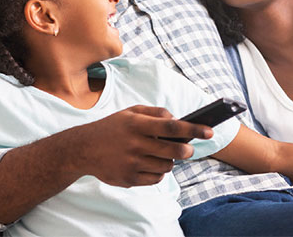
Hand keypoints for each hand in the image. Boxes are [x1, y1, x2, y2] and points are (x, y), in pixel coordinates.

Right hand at [71, 105, 212, 186]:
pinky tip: (150, 164)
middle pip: (174, 151)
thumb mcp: (131, 112)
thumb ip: (156, 112)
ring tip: (160, 154)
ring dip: (170, 161)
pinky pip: (156, 178)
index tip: (210, 131)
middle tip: (188, 149)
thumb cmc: (112, 127)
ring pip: (167, 166)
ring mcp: (132, 164)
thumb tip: (178, 119)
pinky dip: (158, 172)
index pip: (172, 127)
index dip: (193, 129)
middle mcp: (135, 144)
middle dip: (187, 150)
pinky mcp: (129, 179)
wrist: (82, 149)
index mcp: (137, 124)